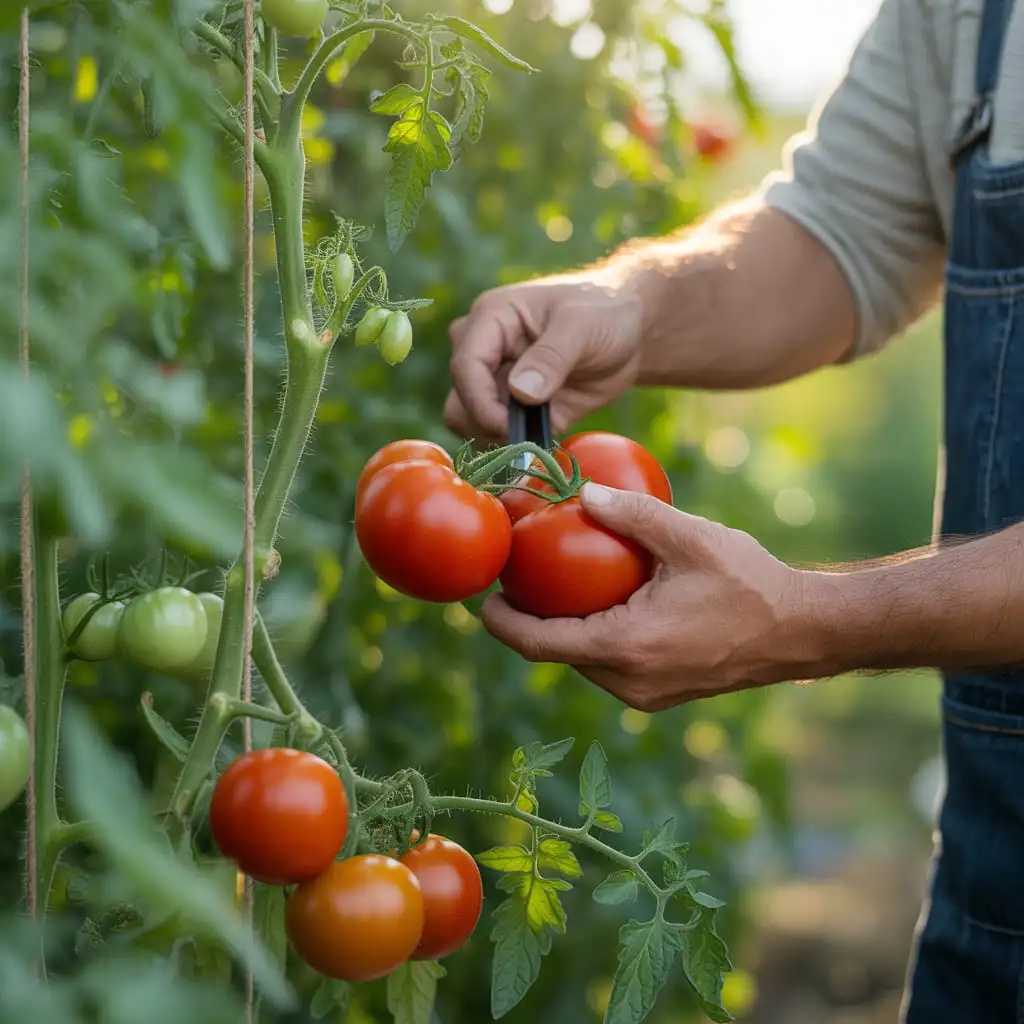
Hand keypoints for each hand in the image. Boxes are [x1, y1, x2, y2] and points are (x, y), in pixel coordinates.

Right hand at [444, 272, 642, 444]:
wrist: (628, 334)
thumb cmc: (604, 313)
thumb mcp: (583, 326)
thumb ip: (552, 356)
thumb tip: (520, 392)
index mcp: (491, 319)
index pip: (465, 366)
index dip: (479, 402)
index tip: (507, 426)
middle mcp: (484, 350)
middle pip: (460, 399)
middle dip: (488, 423)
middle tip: (528, 433)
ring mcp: (496, 381)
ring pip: (470, 422)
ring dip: (498, 437)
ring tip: (539, 431)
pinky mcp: (514, 409)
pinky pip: (498, 436)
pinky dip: (515, 444)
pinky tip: (543, 435)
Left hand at [482, 483, 821, 710]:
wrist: (801, 632)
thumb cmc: (749, 583)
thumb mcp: (689, 538)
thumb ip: (633, 514)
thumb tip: (582, 491)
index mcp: (626, 647)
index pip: (539, 644)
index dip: (501, 623)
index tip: (482, 598)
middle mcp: (628, 682)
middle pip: (555, 654)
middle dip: (528, 621)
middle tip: (518, 577)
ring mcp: (644, 694)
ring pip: (581, 662)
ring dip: (561, 629)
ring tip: (552, 585)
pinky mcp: (659, 693)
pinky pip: (607, 666)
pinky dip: (591, 637)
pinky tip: (597, 601)